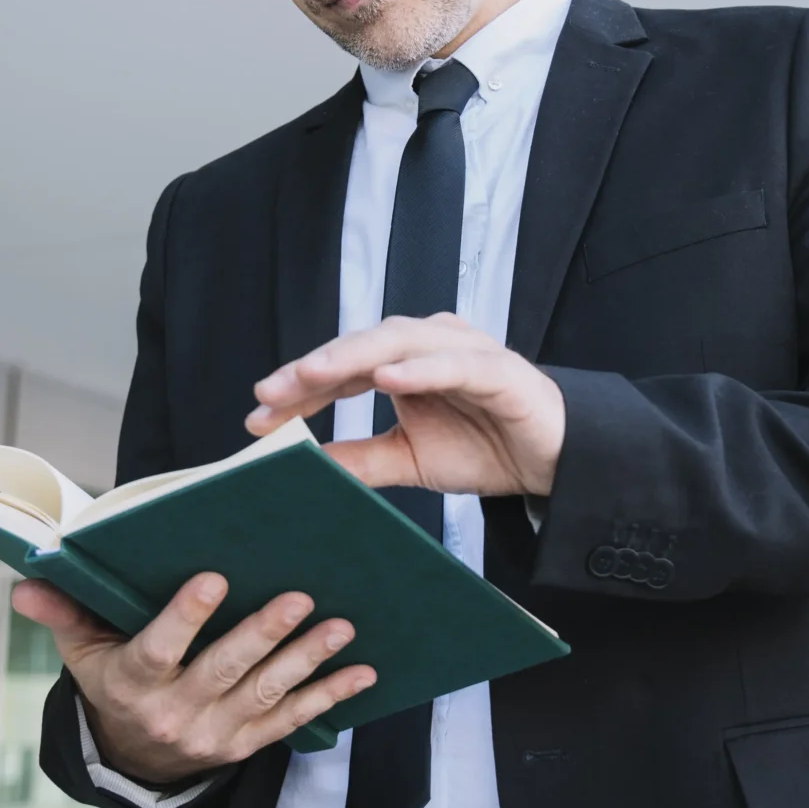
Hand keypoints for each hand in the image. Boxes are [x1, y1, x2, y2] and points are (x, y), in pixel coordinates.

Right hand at [12, 572, 374, 787]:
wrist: (133, 759)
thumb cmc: (113, 682)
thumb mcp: (83, 651)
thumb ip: (63, 612)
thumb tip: (27, 580)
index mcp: (134, 683)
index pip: (160, 649)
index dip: (185, 616)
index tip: (214, 577)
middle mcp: (176, 714)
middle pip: (224, 671)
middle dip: (263, 633)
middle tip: (300, 596)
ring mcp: (216, 733)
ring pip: (266, 693)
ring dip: (306, 660)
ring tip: (341, 626)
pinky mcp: (246, 744)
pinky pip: (293, 720)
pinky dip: (329, 696)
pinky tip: (362, 672)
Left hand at [247, 313, 566, 497]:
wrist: (552, 462)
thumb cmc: (485, 447)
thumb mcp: (408, 459)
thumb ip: (358, 459)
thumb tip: (301, 465)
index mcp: (403, 361)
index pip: (341, 370)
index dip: (298, 389)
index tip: (256, 415)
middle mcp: (428, 345)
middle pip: (360, 347)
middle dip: (312, 369)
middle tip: (270, 392)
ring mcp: (463, 351)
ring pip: (400, 342)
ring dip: (354, 357)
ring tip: (313, 374)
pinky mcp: (498, 370)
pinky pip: (454, 363)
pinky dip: (420, 368)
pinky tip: (387, 376)